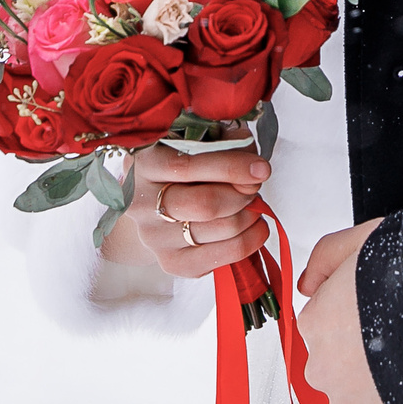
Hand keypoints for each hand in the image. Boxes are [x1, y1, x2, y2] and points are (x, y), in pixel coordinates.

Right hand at [100, 139, 270, 278]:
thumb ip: (224, 143)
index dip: (231, 167)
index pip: (188, 166)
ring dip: (249, 215)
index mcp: (144, 163)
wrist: (157, 201)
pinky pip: (221, 258)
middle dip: (241, 195)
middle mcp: (141, 204)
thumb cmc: (184, 163)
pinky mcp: (170, 262)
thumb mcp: (198, 140)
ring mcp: (153, 237)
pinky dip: (249, 241)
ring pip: (219, 230)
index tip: (262, 169)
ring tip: (253, 203)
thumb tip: (254, 166)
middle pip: (205, 204)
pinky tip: (254, 226)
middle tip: (254, 187)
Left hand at [295, 218, 392, 403]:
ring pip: (356, 387)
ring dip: (376, 375)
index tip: (375, 306)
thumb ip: (327, 256)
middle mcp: (324, 367)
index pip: (321, 320)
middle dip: (359, 348)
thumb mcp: (363, 239)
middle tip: (395, 330)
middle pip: (336, 358)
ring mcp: (349, 401)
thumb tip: (308, 281)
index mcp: (316, 323)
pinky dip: (390, 397)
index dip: (351, 309)